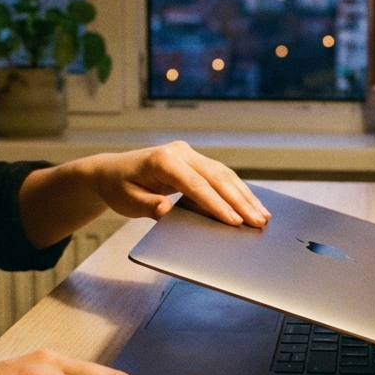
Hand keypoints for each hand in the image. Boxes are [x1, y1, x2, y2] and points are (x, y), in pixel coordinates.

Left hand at [85, 141, 270, 226]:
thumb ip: (148, 206)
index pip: (196, 184)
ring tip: (262, 216)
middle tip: (258, 222)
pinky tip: (251, 204)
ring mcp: (189, 154)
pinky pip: (220, 175)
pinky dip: (237, 191)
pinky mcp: (195, 161)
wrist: (112, 171)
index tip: (234, 222)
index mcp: (163, 160)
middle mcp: (180, 152)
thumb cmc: (119, 187)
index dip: (217, 204)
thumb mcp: (128, 201)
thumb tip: (166, 211)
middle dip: (240, 201)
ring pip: (224, 174)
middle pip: (217, 177)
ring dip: (244, 196)